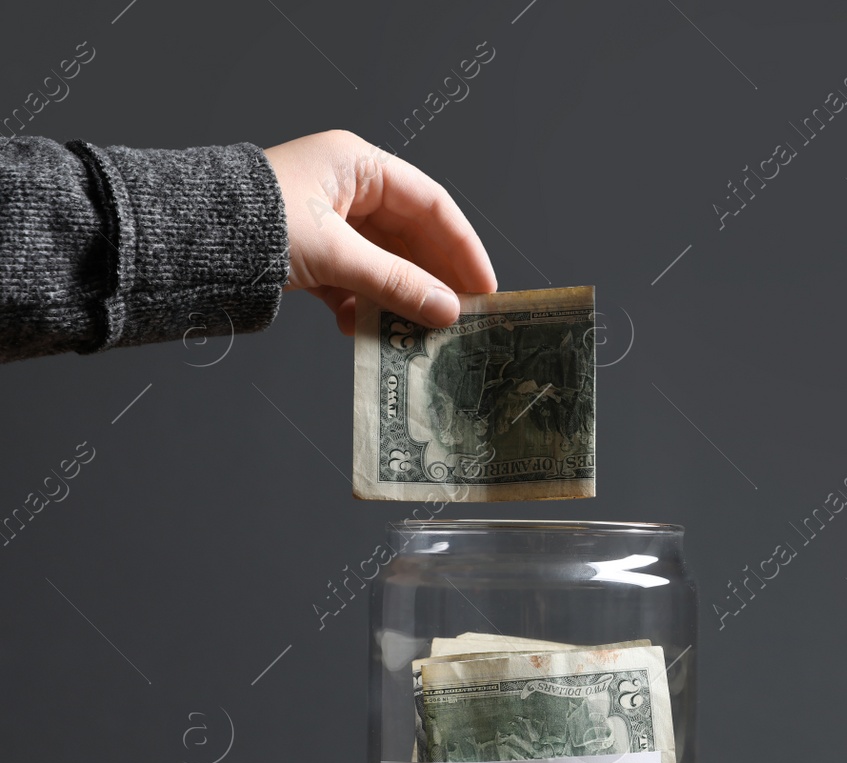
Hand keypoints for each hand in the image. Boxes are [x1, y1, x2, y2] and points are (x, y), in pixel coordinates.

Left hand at [264, 130, 496, 334]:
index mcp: (357, 164)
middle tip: (460, 318)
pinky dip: (362, 305)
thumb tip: (447, 311)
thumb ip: (396, 283)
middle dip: (433, 279)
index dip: (463, 247)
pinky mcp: (308, 251)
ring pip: (382, 262)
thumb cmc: (254, 225)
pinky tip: (366, 330)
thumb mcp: (335, 255)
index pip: (432, 204)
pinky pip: (351, 279)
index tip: (484, 288)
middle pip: (410, 236)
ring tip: (417, 332)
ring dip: (398, 298)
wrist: (180, 241)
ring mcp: (327, 220)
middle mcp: (346, 186)